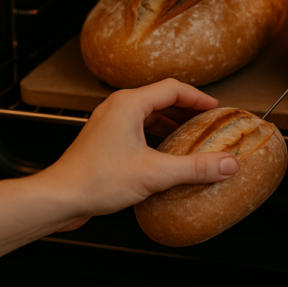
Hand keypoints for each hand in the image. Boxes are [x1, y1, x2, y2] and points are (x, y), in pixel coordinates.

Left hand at [0, 79, 237, 271]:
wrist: (59, 198)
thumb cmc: (95, 180)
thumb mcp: (155, 173)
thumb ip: (195, 167)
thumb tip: (228, 163)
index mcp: (129, 103)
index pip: (173, 88)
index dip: (198, 97)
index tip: (216, 108)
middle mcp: (117, 107)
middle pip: (160, 99)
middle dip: (187, 110)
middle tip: (207, 122)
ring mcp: (109, 123)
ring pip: (148, 114)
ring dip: (171, 123)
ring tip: (191, 137)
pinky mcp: (104, 140)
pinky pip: (137, 129)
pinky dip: (156, 135)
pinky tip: (165, 154)